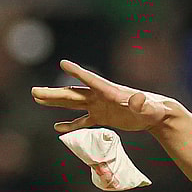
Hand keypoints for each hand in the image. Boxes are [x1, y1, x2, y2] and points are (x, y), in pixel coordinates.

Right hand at [31, 60, 176, 132]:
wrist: (157, 115)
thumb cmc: (154, 109)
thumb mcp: (148, 108)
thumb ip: (141, 103)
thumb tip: (139, 98)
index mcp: (111, 92)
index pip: (92, 81)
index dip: (78, 73)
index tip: (64, 63)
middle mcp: (101, 97)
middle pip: (74, 94)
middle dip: (55, 93)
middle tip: (35, 92)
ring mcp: (100, 106)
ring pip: (74, 104)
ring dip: (56, 102)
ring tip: (38, 98)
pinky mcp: (103, 117)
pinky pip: (83, 121)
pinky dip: (72, 124)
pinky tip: (58, 127)